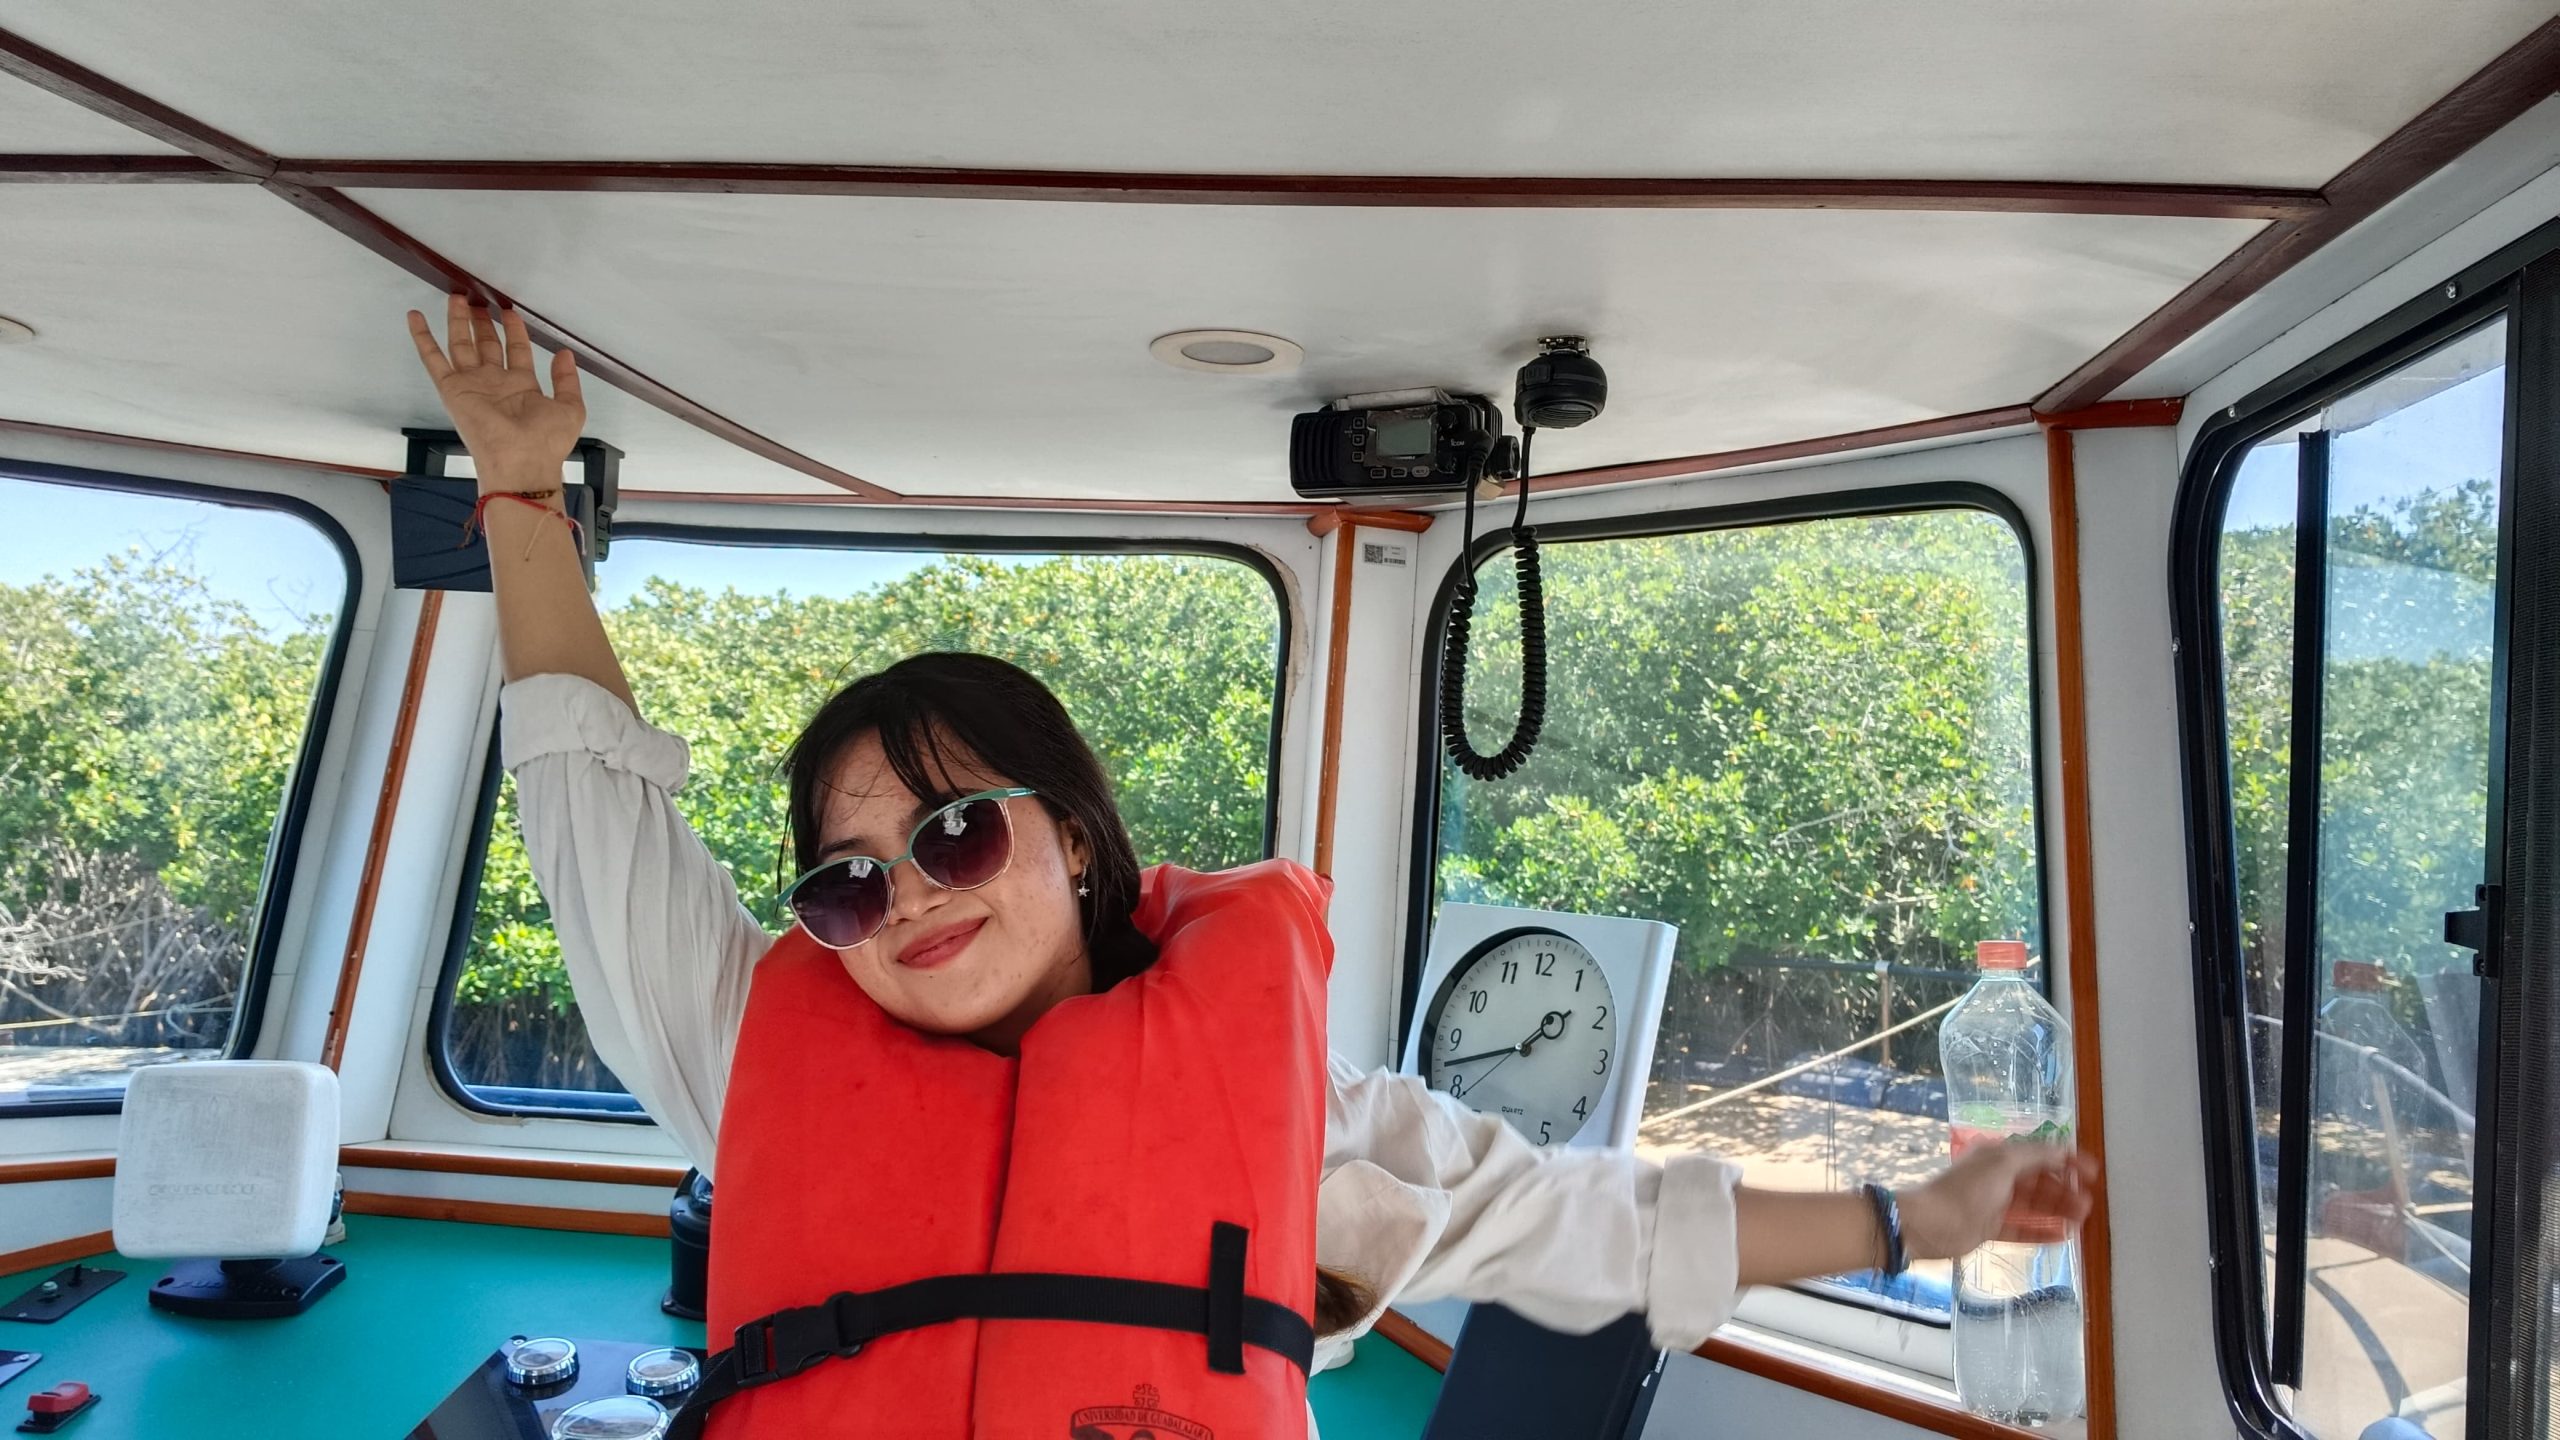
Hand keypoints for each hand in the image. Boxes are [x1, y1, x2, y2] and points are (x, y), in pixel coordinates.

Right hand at [404, 293, 584, 487]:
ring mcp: (472, 385)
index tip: (510, 312)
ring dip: (458, 321)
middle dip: (482, 322)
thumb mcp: (570, 407)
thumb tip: (564, 354)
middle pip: (486, 344)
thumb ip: (567, 379)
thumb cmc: (546, 441)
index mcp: (522, 387)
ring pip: (461, 345)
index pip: (515, 350)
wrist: (522, 460)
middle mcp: (495, 384)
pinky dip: (422, 337)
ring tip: (456, 297)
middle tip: (477, 300)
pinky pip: (433, 359)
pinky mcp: (452, 389)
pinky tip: (415, 317)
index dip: (514, 330)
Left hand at [1898, 1142, 2098, 1260]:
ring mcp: (1995, 1204)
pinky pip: (2022, 1229)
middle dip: (2065, 1190)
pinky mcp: (1990, 1228)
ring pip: (2034, 1206)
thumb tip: (2063, 1148)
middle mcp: (1999, 1177)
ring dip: (2058, 1211)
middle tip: (2088, 1204)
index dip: (2067, 1161)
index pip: (2041, 1154)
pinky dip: (2042, 1231)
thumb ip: (2035, 1155)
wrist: (1929, 1224)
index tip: (2093, 1172)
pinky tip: (2063, 1236)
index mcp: (2000, 1155)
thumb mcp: (2003, 1163)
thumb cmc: (1966, 1190)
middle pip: (2040, 1182)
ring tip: (2081, 1220)